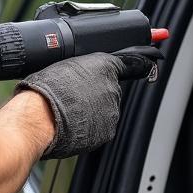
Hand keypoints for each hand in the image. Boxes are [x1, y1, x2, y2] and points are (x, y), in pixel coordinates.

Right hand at [15, 47, 162, 159]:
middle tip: (72, 94)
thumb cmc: (46, 88)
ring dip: (90, 111)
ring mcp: (111, 112)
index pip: (131, 62)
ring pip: (104, 110)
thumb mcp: (63, 61)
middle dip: (95, 92)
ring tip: (68, 110)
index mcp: (103, 66)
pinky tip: (71, 123)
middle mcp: (113, 88)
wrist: (39, 117)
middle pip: (110, 89)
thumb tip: (89, 69)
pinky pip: (99, 127)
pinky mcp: (106, 132)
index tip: (153, 60)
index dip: (142, 61)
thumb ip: (83, 65)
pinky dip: (88, 127)